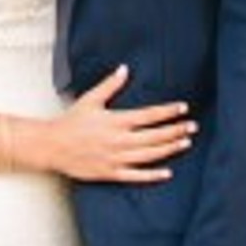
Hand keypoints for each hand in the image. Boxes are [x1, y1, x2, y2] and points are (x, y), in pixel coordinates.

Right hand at [31, 64, 193, 183]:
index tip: (183, 107)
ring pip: (149, 155)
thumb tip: (124, 69)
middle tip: (192, 126)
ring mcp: (115, 158)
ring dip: (169, 149)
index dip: (168, 111)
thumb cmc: (71, 121)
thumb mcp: (90, 99)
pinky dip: (152, 175)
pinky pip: (135, 176)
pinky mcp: (110, 173)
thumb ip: (109, 85)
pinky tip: (167, 172)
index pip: (149, 115)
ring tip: (186, 143)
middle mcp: (119, 140)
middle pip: (154, 136)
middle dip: (175, 130)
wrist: (52, 145)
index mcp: (116, 121)